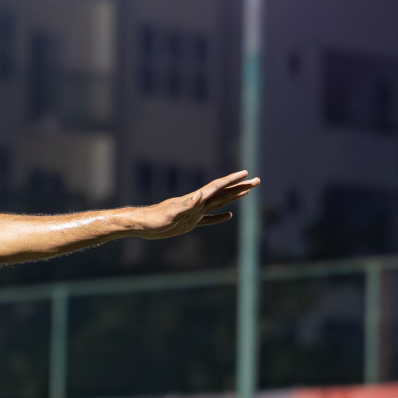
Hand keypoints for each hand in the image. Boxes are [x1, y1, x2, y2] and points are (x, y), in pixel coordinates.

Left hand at [136, 170, 259, 239]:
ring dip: (233, 197)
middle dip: (239, 186)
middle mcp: (197, 203)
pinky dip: (219, 217)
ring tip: (247, 191)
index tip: (245, 173)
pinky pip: (209, 219)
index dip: (231, 180)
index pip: (216, 188)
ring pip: (219, 203)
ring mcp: (194, 213)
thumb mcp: (171, 214)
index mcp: (194, 199)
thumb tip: (201, 195)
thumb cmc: (154, 219)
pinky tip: (228, 216)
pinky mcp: (189, 222)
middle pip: (223, 193)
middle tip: (257, 180)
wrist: (141, 224)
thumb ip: (186, 206)